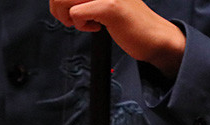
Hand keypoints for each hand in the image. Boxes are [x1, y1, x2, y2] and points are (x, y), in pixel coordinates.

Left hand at [49, 0, 185, 77]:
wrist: (153, 36)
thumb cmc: (128, 21)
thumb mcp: (102, 2)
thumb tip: (56, 0)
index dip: (60, 0)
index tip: (71, 10)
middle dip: (59, 9)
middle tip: (75, 19)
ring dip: (68, 17)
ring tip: (86, 22)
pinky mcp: (110, 6)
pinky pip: (76, 13)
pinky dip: (81, 25)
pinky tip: (97, 27)